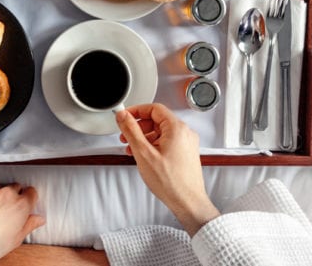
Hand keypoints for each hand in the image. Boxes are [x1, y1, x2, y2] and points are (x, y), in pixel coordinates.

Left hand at [0, 184, 44, 264]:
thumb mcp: (16, 240)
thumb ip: (29, 225)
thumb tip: (38, 219)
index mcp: (20, 205)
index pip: (32, 192)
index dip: (29, 199)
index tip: (27, 204)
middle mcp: (6, 194)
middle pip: (16, 187)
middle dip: (15, 196)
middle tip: (10, 210)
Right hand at [116, 104, 219, 235]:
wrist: (187, 202)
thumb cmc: (171, 182)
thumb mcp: (144, 153)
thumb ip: (131, 131)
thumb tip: (123, 117)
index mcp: (177, 128)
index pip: (154, 108)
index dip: (136, 111)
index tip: (125, 116)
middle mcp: (185, 133)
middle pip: (157, 120)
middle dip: (139, 126)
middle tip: (125, 134)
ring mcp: (187, 143)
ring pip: (161, 132)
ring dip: (145, 137)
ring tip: (132, 148)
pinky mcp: (186, 153)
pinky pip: (167, 142)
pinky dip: (154, 145)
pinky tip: (144, 156)